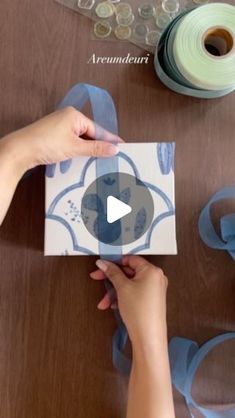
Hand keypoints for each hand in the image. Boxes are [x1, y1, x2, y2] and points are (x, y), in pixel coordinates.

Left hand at [2, 106, 120, 173]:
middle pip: (89, 134)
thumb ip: (96, 148)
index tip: (121, 146)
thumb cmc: (45, 143)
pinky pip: (71, 142)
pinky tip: (78, 159)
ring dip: (85, 150)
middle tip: (109, 157)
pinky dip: (76, 151)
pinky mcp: (53, 135)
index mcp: (74, 115)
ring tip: (95, 160)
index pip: (97, 129)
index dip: (109, 139)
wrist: (21, 150)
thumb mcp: (75, 147)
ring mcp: (59, 126)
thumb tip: (113, 148)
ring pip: (80, 139)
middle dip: (97, 146)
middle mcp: (67, 117)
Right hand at [90, 256, 167, 347]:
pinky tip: (113, 305)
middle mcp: (155, 278)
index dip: (114, 262)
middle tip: (98, 278)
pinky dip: (122, 297)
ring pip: (129, 284)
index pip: (130, 259)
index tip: (102, 266)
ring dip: (115, 291)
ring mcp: (154, 289)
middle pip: (128, 272)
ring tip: (104, 302)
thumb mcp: (122, 288)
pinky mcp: (151, 300)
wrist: (148, 337)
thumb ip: (112, 272)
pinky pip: (134, 292)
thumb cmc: (140, 312)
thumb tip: (104, 263)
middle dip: (112, 279)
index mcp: (152, 270)